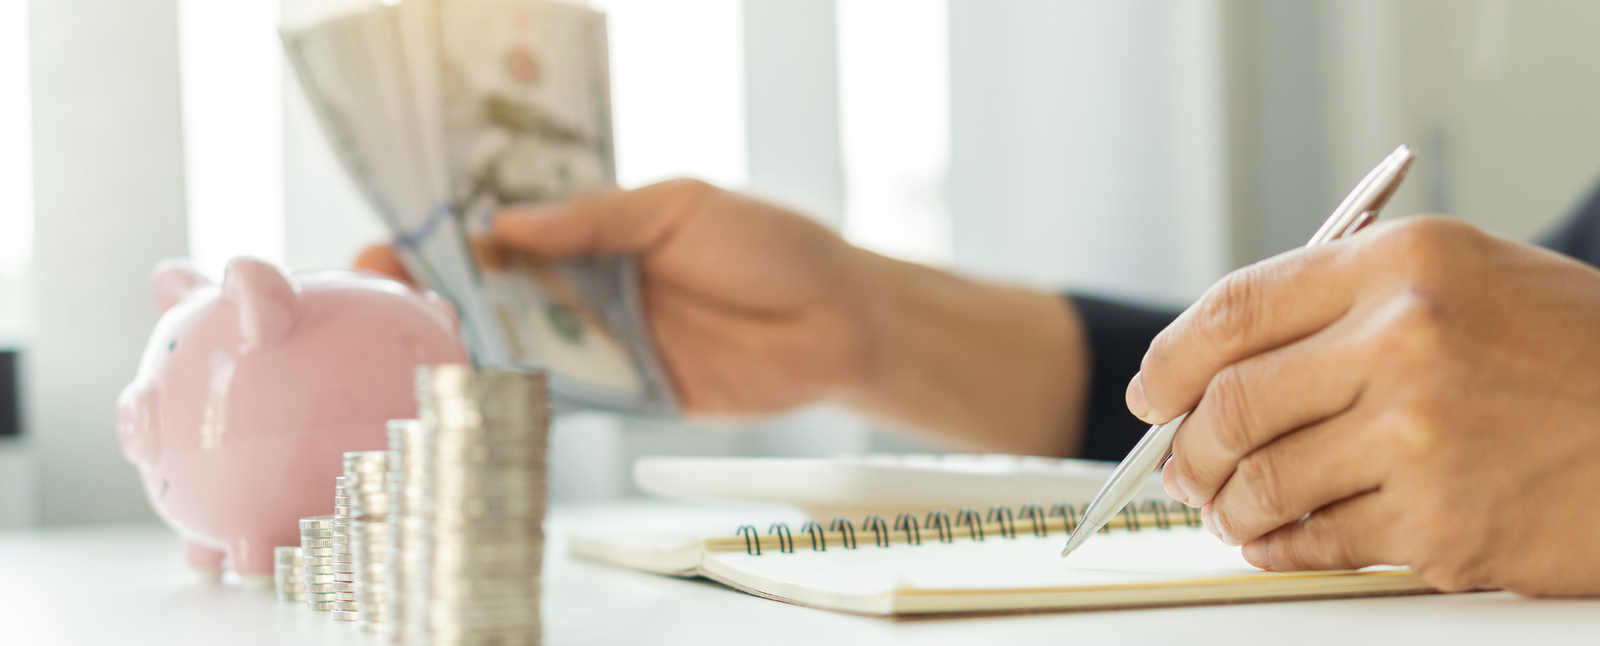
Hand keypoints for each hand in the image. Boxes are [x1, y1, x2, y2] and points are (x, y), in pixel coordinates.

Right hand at [357, 179, 1087, 454]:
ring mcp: (606, 341)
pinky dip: (518, 393)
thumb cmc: (773, 247)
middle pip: (496, 289)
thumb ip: (594, 219)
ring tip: (410, 339)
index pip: (506, 227)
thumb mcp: (680, 206)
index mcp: (598, 230)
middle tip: (378, 291)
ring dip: (463, 343)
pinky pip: (564, 394)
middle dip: (433, 288)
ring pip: (519, 343)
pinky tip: (474, 387)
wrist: (841, 322)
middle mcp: (592, 285)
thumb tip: (506, 224)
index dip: (448, 231)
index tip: (394, 236)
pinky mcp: (628, 393)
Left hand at [1130, 217, 1599, 595]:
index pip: (1233, 310)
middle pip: (1231, 404)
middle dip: (1186, 448)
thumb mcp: (1464, 278)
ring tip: (1228, 511)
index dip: (1170, 361)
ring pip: (1263, 483)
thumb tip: (1223, 362)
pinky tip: (1278, 543)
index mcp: (1401, 264)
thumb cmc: (1572, 354)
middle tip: (1180, 468)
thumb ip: (1345, 304)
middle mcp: (1405, 341)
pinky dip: (1280, 550)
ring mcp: (1422, 438)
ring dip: (1227, 507)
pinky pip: (1318, 544)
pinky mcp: (1441, 525)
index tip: (1152, 393)